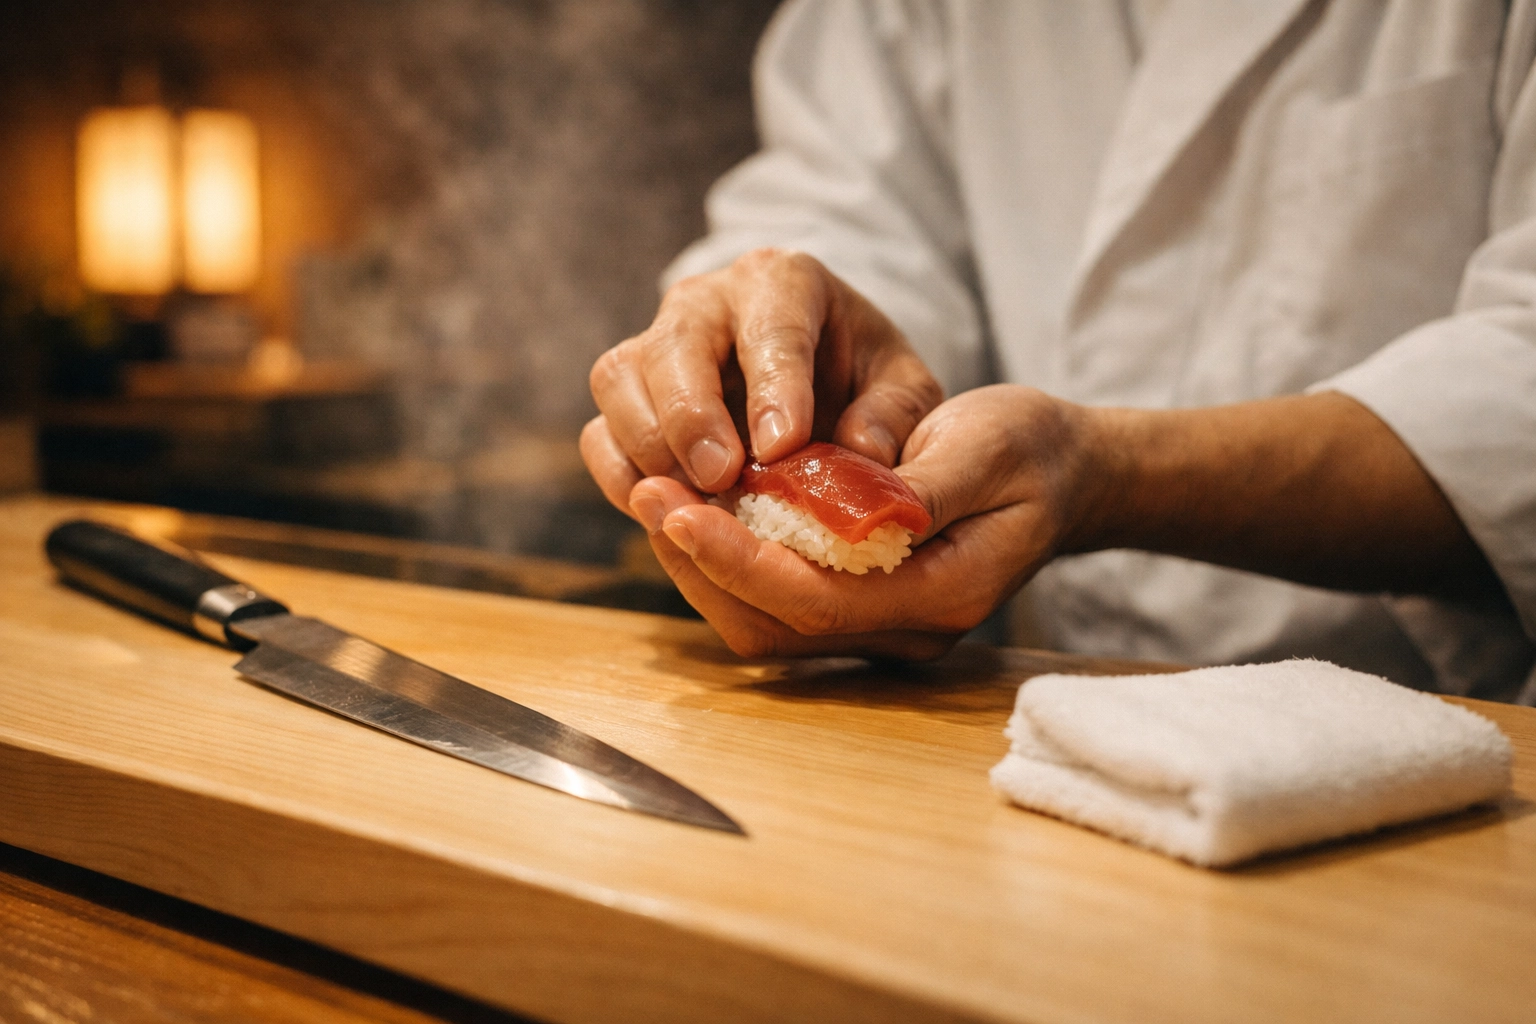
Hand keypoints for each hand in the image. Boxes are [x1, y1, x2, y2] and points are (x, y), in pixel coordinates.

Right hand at [581, 248, 942, 517]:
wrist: (817, 373)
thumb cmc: (860, 375)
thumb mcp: (902, 385)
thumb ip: (894, 414)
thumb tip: (861, 451)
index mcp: (782, 281)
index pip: (772, 326)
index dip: (773, 387)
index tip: (782, 446)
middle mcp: (705, 302)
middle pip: (674, 346)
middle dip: (693, 417)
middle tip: (723, 478)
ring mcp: (654, 344)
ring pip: (619, 381)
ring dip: (650, 448)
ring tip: (697, 500)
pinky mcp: (625, 396)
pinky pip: (598, 432)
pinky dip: (621, 475)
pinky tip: (665, 510)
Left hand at [627, 385, 1090, 658]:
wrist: (1066, 475)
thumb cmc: (1032, 452)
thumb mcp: (991, 444)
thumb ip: (923, 485)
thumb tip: (854, 505)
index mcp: (942, 595)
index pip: (817, 601)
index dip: (738, 559)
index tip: (674, 507)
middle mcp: (905, 629)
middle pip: (776, 626)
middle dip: (702, 564)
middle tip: (645, 493)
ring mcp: (882, 627)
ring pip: (765, 625)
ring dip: (704, 567)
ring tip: (653, 497)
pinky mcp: (860, 608)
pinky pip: (775, 605)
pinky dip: (727, 564)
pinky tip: (695, 513)